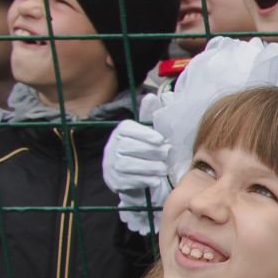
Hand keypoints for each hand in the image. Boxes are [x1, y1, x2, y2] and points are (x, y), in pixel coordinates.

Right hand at [102, 118, 173, 235]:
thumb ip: (150, 116)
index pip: (127, 130)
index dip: (144, 134)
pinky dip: (144, 180)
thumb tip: (151, 97)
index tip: (160, 139)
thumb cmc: (146, 151)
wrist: (134, 177)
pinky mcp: (114, 181)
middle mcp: (111, 147)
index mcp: (121, 132)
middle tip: (166, 154)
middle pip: (127, 147)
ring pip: (127, 164)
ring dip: (149, 167)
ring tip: (163, 169)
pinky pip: (127, 180)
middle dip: (150, 151)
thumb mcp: (149, 133)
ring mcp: (110, 165)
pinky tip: (155, 180)